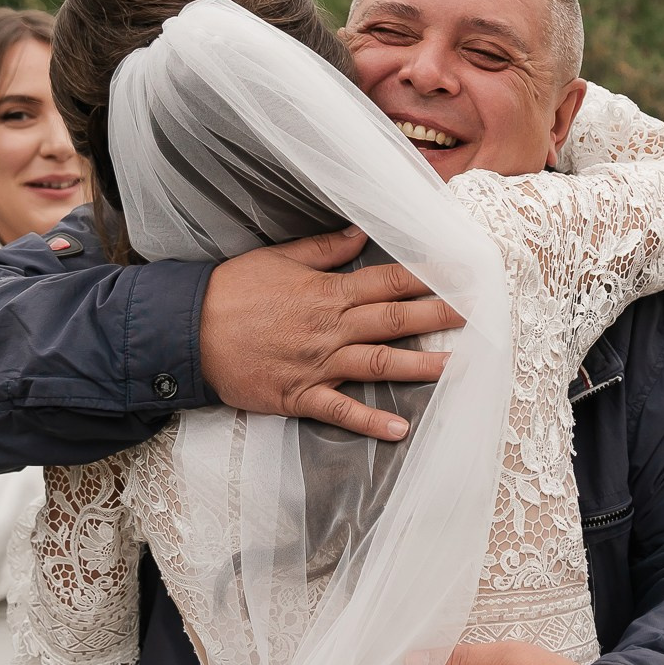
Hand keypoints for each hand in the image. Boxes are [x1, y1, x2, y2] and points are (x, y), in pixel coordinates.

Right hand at [201, 227, 464, 440]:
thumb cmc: (231, 291)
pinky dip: (369, 422)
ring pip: (378, 363)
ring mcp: (317, 364)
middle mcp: (330, 328)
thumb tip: (360, 234)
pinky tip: (399, 430)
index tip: (460, 273)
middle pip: (395, 320)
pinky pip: (340, 411)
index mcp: (327, 292)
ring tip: (455, 366)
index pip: (388, 281)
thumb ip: (323, 249)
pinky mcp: (299, 395)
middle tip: (476, 313)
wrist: (186, 331)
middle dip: (439, 316)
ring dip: (419, 366)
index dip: (428, 278)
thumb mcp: (278, 258)